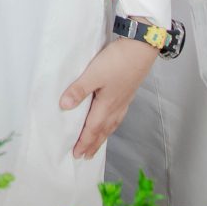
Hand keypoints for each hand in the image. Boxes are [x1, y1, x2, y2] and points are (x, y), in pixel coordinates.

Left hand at [62, 35, 157, 158]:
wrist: (142, 48)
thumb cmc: (118, 60)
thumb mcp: (94, 73)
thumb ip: (79, 90)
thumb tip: (64, 107)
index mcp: (106, 105)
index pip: (92, 129)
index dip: (84, 142)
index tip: (76, 155)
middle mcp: (116, 106)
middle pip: (103, 131)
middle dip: (93, 144)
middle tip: (86, 156)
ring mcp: (124, 100)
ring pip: (112, 124)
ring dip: (103, 136)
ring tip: (98, 144)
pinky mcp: (128, 92)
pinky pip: (118, 116)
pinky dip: (112, 124)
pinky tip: (112, 120)